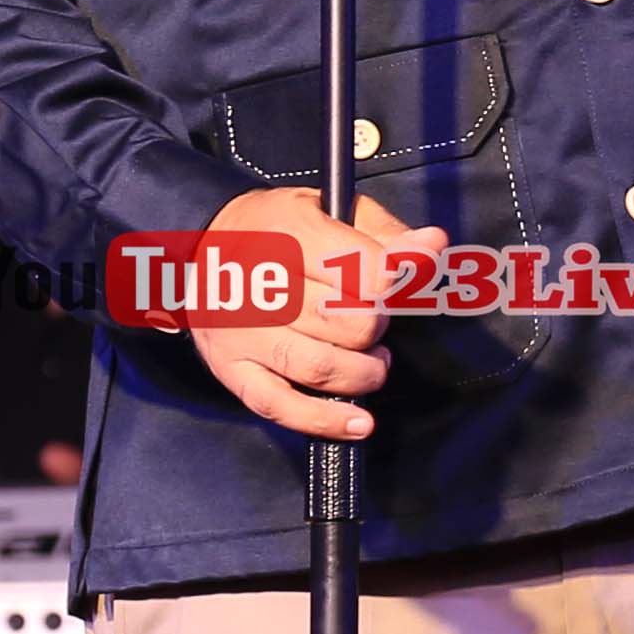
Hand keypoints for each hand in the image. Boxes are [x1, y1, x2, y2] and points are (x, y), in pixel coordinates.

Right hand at [194, 182, 430, 445]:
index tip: (395, 284)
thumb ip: (387, 233)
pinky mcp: (231, 368)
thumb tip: (434, 243)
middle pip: (351, 323)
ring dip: (364, 372)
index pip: (369, 273)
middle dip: (378, 327)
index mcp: (290, 234)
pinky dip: (324, 420)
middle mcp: (260, 285)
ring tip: (373, 361)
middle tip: (374, 319)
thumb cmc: (278, 230)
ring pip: (321, 367)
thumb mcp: (331, 210)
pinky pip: (280, 405)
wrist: (199, 247)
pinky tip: (359, 423)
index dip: (397, 284)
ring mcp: (242, 332)